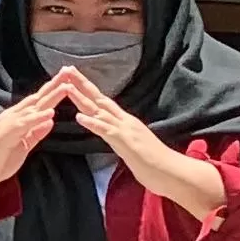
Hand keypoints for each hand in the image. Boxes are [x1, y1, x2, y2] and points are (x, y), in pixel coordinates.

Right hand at [0, 75, 78, 196]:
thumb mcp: (23, 146)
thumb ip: (36, 133)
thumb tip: (50, 119)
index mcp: (18, 119)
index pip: (39, 102)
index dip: (53, 91)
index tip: (68, 80)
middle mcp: (14, 116)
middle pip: (38, 98)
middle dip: (54, 85)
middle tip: (70, 71)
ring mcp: (9, 123)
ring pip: (33, 107)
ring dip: (50, 97)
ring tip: (66, 86)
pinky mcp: (6, 133)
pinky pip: (25, 124)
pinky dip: (38, 118)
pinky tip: (50, 113)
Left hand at [62, 73, 228, 222]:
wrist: (173, 172)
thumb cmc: (154, 164)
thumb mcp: (132, 146)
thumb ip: (120, 138)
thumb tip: (111, 135)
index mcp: (125, 122)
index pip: (103, 102)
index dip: (87, 90)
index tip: (73, 77)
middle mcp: (125, 121)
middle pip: (99, 99)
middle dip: (81, 84)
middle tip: (66, 69)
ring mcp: (126, 130)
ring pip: (100, 111)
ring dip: (82, 98)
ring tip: (65, 86)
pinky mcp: (127, 142)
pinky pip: (107, 131)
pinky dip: (93, 123)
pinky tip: (79, 117)